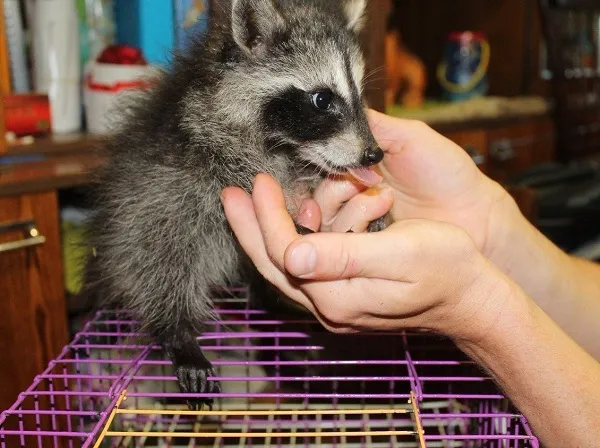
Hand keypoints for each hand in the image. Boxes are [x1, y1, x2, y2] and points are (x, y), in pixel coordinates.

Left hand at [221, 173, 509, 342]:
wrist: (473, 297)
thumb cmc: (446, 269)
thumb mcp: (399, 255)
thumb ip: (344, 255)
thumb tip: (291, 254)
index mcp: (337, 296)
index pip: (283, 254)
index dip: (265, 217)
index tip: (256, 182)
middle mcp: (329, 305)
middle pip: (273, 263)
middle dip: (250, 225)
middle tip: (232, 193)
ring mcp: (336, 301)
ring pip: (288, 263)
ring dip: (273, 228)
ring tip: (264, 196)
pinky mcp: (346, 293)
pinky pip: (310, 264)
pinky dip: (300, 236)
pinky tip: (302, 215)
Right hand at [307, 110, 509, 254]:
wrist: (473, 213)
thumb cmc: (445, 173)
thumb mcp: (408, 137)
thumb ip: (369, 124)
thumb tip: (329, 112)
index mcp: (353, 167)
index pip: (315, 167)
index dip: (316, 165)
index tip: (334, 164)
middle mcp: (347, 196)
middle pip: (312, 196)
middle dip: (333, 188)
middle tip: (363, 181)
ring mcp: (354, 225)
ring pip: (322, 221)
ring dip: (348, 206)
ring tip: (384, 197)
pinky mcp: (363, 250)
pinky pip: (339, 243)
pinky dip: (353, 226)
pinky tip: (379, 213)